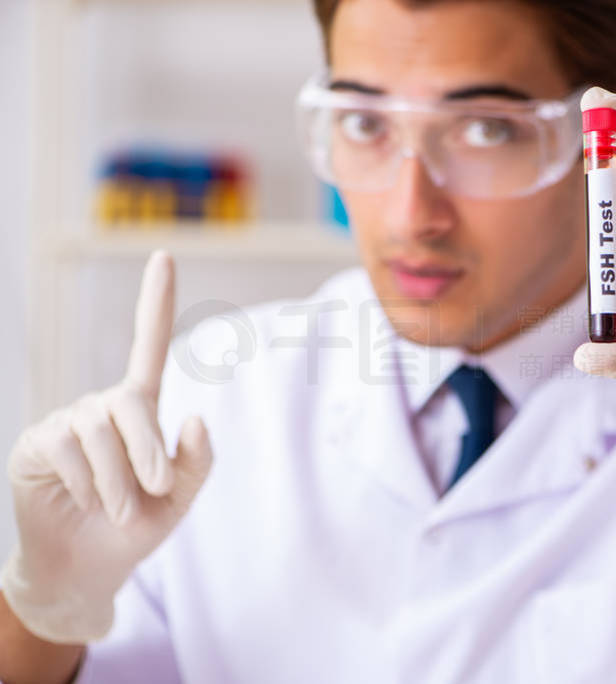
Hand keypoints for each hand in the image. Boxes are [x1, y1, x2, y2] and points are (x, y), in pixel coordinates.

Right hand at [1, 251, 212, 643]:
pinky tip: (84, 501)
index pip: (149, 346)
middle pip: (129, 404)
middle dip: (146, 453)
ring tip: (116, 509)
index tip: (163, 255)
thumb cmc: (136, 527)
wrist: (88, 568)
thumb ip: (197, 462)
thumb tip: (195, 415)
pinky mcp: (38, 443)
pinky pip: (67, 449)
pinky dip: (87, 483)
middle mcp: (102, 407)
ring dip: (117, 480)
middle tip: (151, 492)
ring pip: (99, 432)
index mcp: (141, 410)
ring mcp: (66, 422)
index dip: (155, 301)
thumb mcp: (179, 500)